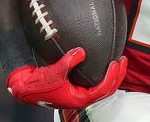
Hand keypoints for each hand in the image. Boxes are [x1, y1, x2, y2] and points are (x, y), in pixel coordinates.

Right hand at [7, 47, 126, 109]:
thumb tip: (82, 51)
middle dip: (118, 75)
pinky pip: (94, 82)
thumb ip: (68, 62)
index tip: (116, 62)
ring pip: (103, 87)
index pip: (103, 89)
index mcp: (80, 99)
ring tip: (118, 61)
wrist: (25, 88)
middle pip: (108, 89)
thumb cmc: (38, 84)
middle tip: (123, 60)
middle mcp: (82, 97)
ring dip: (112, 75)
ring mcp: (80, 93)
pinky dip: (102, 73)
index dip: (112, 76)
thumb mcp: (54, 72)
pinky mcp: (76, 88)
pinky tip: (102, 62)